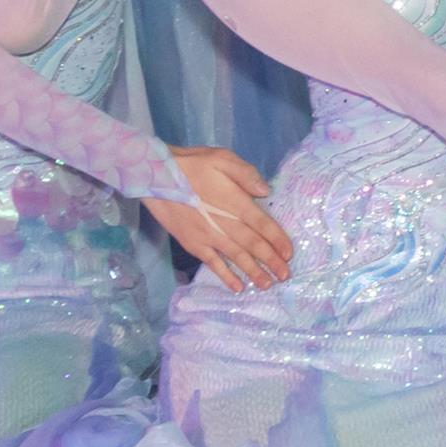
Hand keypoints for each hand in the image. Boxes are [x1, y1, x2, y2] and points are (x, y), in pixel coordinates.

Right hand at [144, 148, 292, 295]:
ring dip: (254, 272)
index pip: (263, 225)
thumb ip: (247, 174)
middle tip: (286, 275)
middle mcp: (225, 224)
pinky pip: (213, 264)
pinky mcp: (194, 244)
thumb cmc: (192, 165)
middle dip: (272, 261)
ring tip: (268, 285)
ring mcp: (208, 236)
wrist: (156, 177)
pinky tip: (238, 287)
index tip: (290, 253)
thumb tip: (266, 191)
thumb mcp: (222, 159)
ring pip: (237, 258)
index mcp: (236, 203)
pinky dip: (226, 276)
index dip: (278, 240)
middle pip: (253, 245)